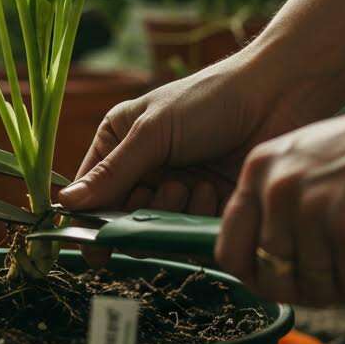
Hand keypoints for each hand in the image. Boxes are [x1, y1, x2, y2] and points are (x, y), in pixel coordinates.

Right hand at [60, 55, 296, 215]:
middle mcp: (144, 169)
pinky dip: (200, 216)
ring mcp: (176, 189)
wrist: (278, 97)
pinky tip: (215, 190)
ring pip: (157, 230)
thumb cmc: (210, 99)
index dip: (89, 219)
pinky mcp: (208, 207)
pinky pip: (190, 234)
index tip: (94, 247)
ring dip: (175, 211)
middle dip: (143, 211)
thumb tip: (66, 205)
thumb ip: (113, 172)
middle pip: (123, 218)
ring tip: (197, 183)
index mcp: (119, 141)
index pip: (90, 191)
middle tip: (167, 188)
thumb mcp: (154, 131)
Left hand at [215, 81, 344, 305]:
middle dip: (314, 289)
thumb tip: (268, 272)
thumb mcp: (311, 162)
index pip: (230, 250)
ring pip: (319, 288)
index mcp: (260, 169)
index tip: (291, 282)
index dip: (260, 277)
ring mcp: (314, 209)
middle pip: (275, 278)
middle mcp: (278, 188)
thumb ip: (282, 207)